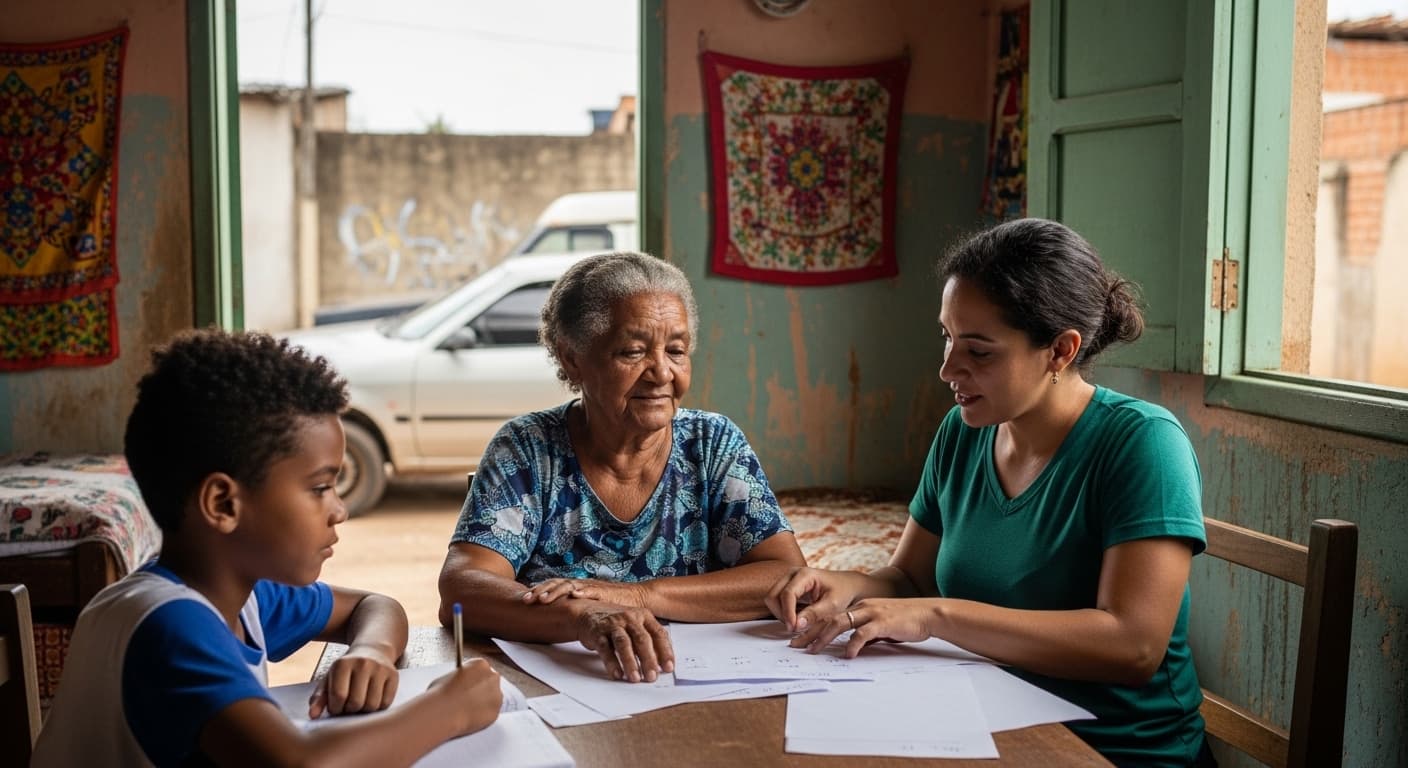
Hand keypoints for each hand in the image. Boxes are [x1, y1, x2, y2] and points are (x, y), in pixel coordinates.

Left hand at [308, 647, 399, 717]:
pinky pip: (386, 703)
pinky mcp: (394, 675)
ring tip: (360, 703)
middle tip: (348, 706)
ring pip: (372, 705)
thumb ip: (319, 697)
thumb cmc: (347, 670)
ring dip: (364, 711)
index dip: (336, 708)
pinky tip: (372, 699)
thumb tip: (312, 716)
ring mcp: (380, 669)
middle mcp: (363, 663)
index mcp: (343, 664)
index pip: (339, 696)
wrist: (373, 651)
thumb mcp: (330, 679)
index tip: (336, 706)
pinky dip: (378, 708)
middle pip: (356, 703)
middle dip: (350, 710)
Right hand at [427, 658, 502, 736]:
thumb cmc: (441, 694)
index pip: (481, 669)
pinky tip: (470, 718)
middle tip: (469, 699)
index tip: (469, 685)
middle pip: (490, 682)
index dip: (473, 678)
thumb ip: (459, 678)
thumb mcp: (447, 677)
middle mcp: (492, 676)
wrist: (444, 711)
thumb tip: (457, 684)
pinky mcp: (496, 710)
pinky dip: (483, 716)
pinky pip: (490, 713)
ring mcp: (496, 694)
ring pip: (492, 699)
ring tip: (468, 711)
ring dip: (483, 703)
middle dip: (481, 690)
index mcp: (480, 664)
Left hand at [522, 577, 647, 609]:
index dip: (537, 591)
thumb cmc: (608, 605)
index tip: (523, 600)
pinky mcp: (605, 592)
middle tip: (527, 600)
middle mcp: (580, 585)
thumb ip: (571, 609)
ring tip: (543, 599)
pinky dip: (583, 592)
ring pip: (569, 586)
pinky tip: (574, 595)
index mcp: (574, 588)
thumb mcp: (585, 607)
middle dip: (540, 591)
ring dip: (555, 591)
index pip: (552, 586)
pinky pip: (592, 591)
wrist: (634, 598)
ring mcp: (591, 587)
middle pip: (556, 584)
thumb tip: (551, 618)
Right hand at [570, 601, 673, 682]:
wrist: (588, 612)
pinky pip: (605, 648)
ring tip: (635, 678)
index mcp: (644, 616)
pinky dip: (612, 663)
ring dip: (630, 662)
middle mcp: (630, 618)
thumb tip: (661, 664)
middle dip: (649, 660)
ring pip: (624, 644)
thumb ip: (649, 641)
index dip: (665, 651)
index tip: (669, 668)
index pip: (659, 634)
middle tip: (652, 677)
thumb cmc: (617, 623)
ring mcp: (613, 624)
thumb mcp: (636, 626)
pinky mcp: (598, 632)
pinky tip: (617, 674)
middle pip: (642, 639)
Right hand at [765, 566, 867, 631]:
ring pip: (772, 599)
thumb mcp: (833, 605)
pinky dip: (784, 612)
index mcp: (805, 574)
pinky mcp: (788, 587)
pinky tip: (798, 618)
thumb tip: (797, 625)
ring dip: (781, 614)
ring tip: (798, 623)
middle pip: (773, 595)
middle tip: (795, 628)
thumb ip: (814, 614)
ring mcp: (788, 580)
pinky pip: (777, 601)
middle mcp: (793, 574)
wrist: (847, 585)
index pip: (787, 594)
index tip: (793, 628)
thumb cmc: (843, 592)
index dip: (787, 613)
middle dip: (781, 614)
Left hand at [790, 597, 937, 657]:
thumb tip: (852, 648)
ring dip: (824, 637)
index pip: (831, 616)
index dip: (814, 627)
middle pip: (829, 618)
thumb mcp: (881, 627)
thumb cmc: (906, 621)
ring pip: (840, 623)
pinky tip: (847, 654)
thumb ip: (867, 635)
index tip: (800, 639)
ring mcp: (871, 613)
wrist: (928, 614)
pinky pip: (862, 633)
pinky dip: (852, 644)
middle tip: (797, 645)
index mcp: (860, 607)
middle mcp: (862, 607)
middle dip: (811, 632)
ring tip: (813, 650)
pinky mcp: (882, 622)